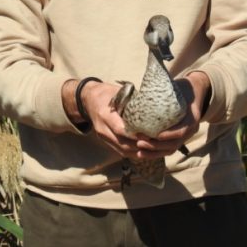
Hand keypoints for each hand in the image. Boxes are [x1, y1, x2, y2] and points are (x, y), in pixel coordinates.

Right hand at [67, 71, 211, 159]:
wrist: (88, 99)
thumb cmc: (106, 94)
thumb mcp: (118, 93)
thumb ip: (133, 102)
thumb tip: (153, 106)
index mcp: (105, 115)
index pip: (121, 130)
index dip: (137, 135)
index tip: (152, 135)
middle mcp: (102, 129)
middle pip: (123, 144)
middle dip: (142, 146)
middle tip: (159, 144)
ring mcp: (103, 137)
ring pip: (123, 150)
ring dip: (139, 152)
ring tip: (155, 150)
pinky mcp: (105, 141)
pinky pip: (120, 151)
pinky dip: (134, 153)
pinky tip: (146, 151)